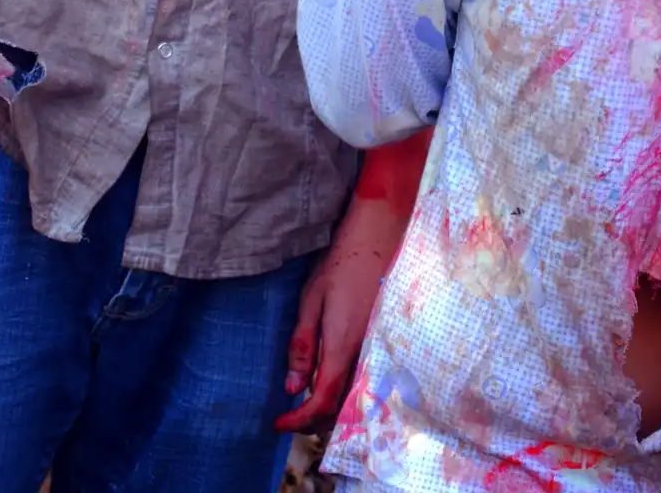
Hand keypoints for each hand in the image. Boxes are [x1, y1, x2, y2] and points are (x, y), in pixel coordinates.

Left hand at [275, 132, 431, 433]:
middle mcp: (363, 355)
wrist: (379, 237)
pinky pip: (364, 380)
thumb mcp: (312, 301)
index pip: (320, 401)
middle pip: (340, 408)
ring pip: (354, 397)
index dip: (298, 420)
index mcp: (341, 346)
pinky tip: (330, 379)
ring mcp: (377, 349)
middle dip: (313, 420)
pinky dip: (345, 392)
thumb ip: (303, 345)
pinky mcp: (382, 341)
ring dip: (330, 407)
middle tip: (289, 414)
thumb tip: (291, 387)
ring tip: (306, 399)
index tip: (278, 423)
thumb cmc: (342, 264)